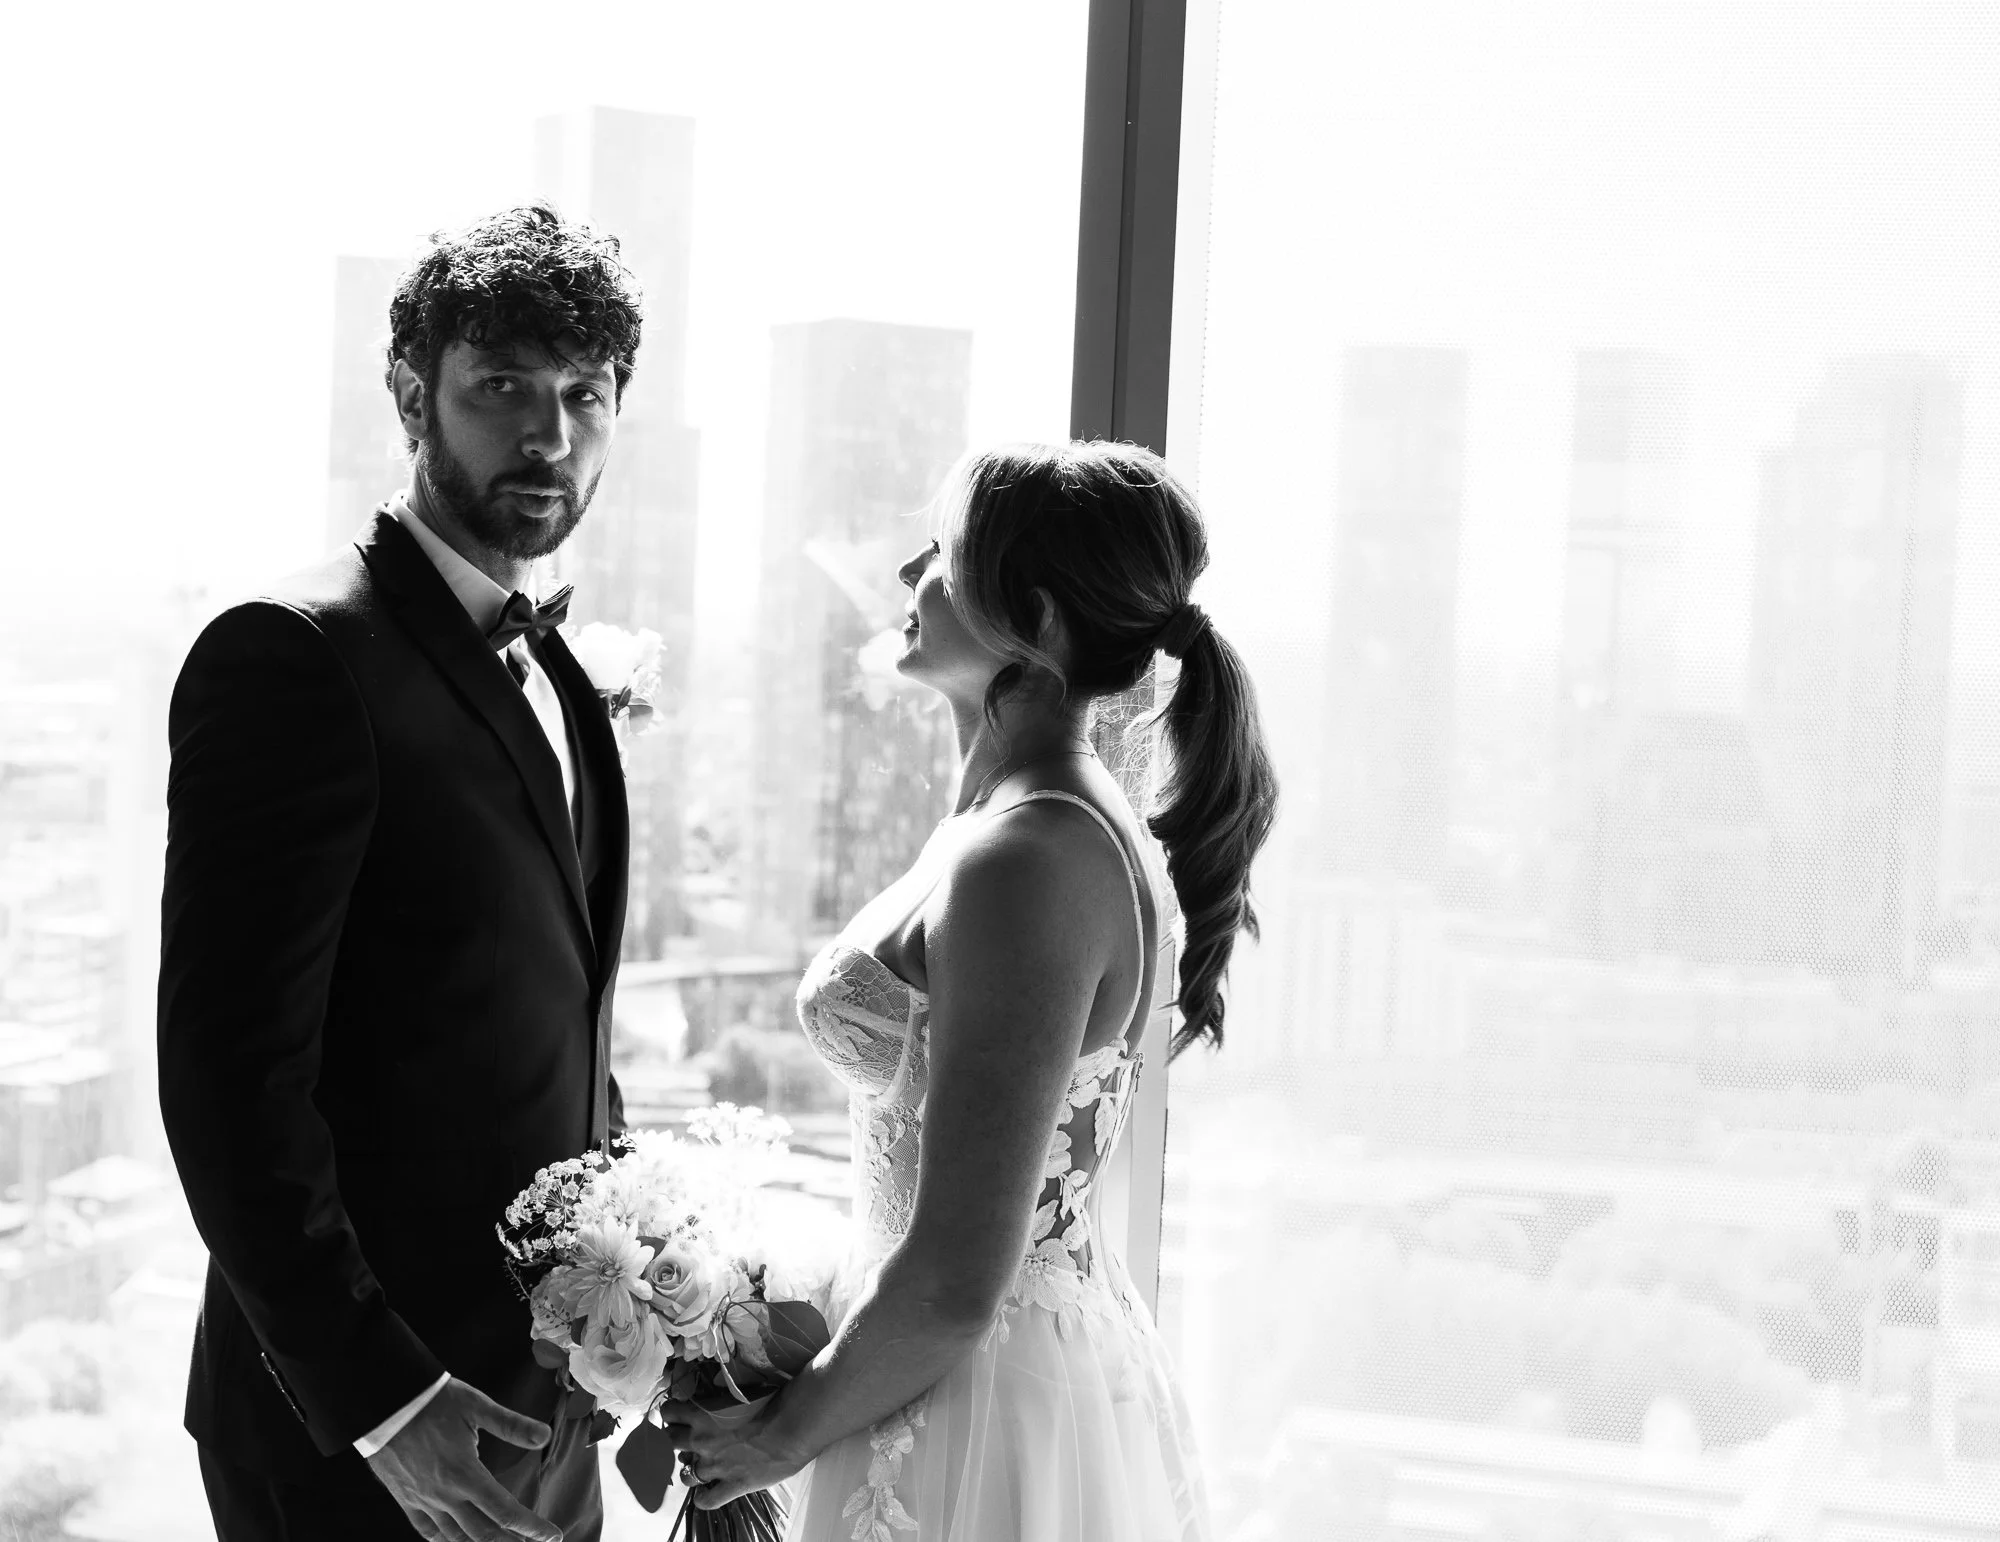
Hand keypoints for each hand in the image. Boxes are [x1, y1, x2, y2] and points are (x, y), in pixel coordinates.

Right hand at [365, 1377, 563, 1541]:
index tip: (552, 1536)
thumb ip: (511, 1424)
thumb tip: (545, 1434)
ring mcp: (423, 1500)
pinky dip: (445, 1541)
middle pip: (484, 1533)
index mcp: (465, 1474)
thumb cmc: (432, 1400)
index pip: (506, 1512)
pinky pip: (427, 1531)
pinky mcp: (405, 1499)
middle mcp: (445, 1495)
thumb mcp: (476, 1405)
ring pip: (456, 1537)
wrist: (383, 1403)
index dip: (532, 1528)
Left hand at [658, 1397, 809, 1511]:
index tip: (677, 1413)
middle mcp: (701, 1441)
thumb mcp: (738, 1390)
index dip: (671, 1413)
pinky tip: (705, 1493)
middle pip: (671, 1442)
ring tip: (697, 1466)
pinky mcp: (731, 1485)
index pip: (668, 1413)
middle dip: (676, 1439)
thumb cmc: (772, 1400)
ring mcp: (715, 1466)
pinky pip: (707, 1500)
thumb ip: (718, 1396)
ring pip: (685, 1475)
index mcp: (701, 1414)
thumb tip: (712, 1393)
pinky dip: (703, 1498)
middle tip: (687, 1437)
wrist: (793, 1425)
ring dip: (689, 1469)